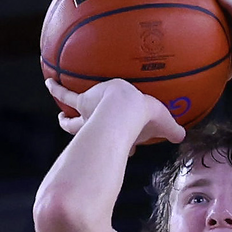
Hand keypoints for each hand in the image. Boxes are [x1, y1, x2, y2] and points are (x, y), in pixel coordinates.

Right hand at [45, 78, 185, 144]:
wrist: (124, 108)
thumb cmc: (143, 118)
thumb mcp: (163, 122)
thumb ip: (173, 130)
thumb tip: (183, 136)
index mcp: (120, 134)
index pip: (120, 142)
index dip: (129, 145)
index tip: (134, 149)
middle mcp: (100, 129)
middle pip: (88, 132)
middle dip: (82, 132)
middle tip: (73, 129)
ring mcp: (89, 115)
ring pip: (71, 119)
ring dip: (65, 119)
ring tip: (59, 114)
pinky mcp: (83, 102)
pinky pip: (66, 94)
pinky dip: (56, 89)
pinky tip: (48, 82)